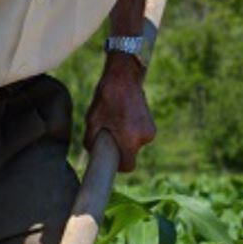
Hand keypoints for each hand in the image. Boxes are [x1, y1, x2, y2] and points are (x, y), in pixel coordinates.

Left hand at [84, 53, 154, 171]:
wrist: (123, 77)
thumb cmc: (106, 99)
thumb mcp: (92, 121)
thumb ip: (91, 142)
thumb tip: (93, 152)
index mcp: (130, 140)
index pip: (128, 166)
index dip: (118, 166)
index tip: (110, 159)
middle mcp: (144, 138)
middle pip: (131, 154)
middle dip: (120, 149)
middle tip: (109, 135)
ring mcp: (150, 131)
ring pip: (135, 144)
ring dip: (126, 139)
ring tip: (116, 122)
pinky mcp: (152, 124)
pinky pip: (140, 135)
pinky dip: (132, 131)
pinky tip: (124, 118)